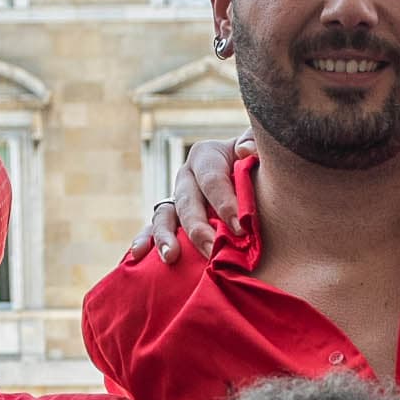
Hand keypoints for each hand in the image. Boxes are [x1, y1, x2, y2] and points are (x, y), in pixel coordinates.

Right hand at [133, 134, 249, 262]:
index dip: (225, 203)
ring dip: (165, 236)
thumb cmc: (258, 163)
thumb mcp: (260, 147)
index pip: (212, 179)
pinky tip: (138, 256)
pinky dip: (145, 242)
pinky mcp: (171, 220)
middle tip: (213, 250)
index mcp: (206, 156)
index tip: (241, 227)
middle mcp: (186, 177)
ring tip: (171, 257)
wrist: (250, 177)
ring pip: (164, 216)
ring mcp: (176, 199)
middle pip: (187, 202)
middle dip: (198, 228)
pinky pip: (153, 230)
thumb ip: (254, 142)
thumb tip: (245, 151)